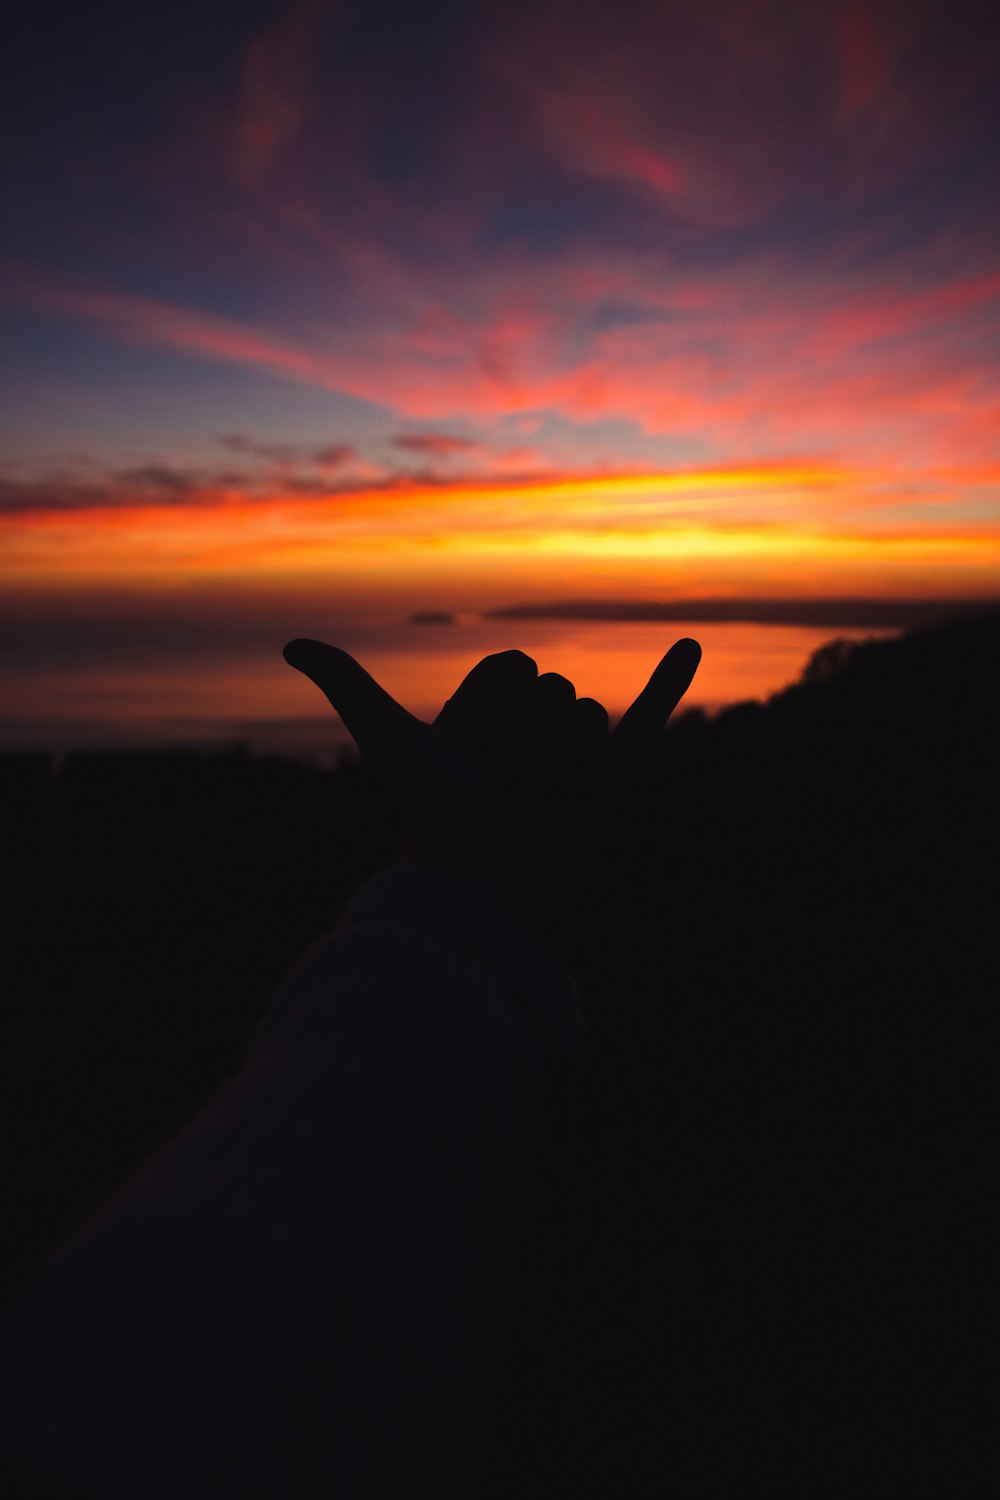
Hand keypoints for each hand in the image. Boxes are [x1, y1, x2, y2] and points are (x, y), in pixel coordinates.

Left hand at [283, 636, 699, 945]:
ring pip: (585, 714)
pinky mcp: (611, 780)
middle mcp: (533, 728)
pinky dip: (673, 685)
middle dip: (523, 733)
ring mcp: (574, 753)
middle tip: (500, 780)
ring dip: (557, 756)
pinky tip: (692, 643)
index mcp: (494, 711)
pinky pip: (648, 722)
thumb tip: (291, 641)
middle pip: (552, 689)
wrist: (477, 871)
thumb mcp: (389, 738)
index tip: (467, 746)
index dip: (491, 701)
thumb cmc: (432, 810)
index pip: (517, 664)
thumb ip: (348, 685)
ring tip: (534, 798)